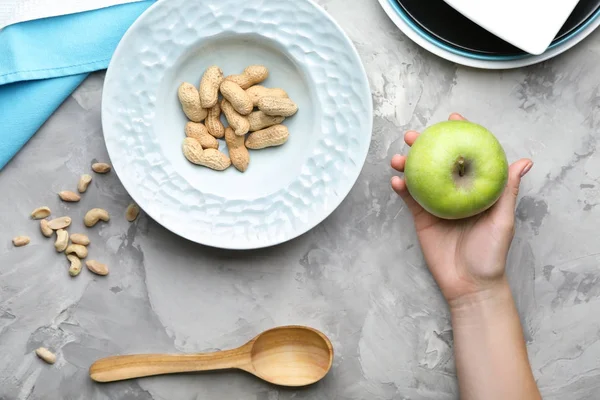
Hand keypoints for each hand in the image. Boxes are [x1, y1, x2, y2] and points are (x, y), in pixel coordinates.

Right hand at [391, 113, 532, 303]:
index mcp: (474, 190)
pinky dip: (401, 188)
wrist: (470, 284)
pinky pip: (409, 199)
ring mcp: (435, 204)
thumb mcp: (503, 220)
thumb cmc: (491, 253)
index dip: (460, 136)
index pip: (467, 157)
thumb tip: (524, 161)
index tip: (452, 118)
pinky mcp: (421, 218)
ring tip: (399, 157)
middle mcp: (454, 193)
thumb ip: (507, 191)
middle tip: (413, 135)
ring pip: (419, 177)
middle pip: (437, 162)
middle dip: (424, 145)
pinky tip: (395, 181)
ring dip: (407, 165)